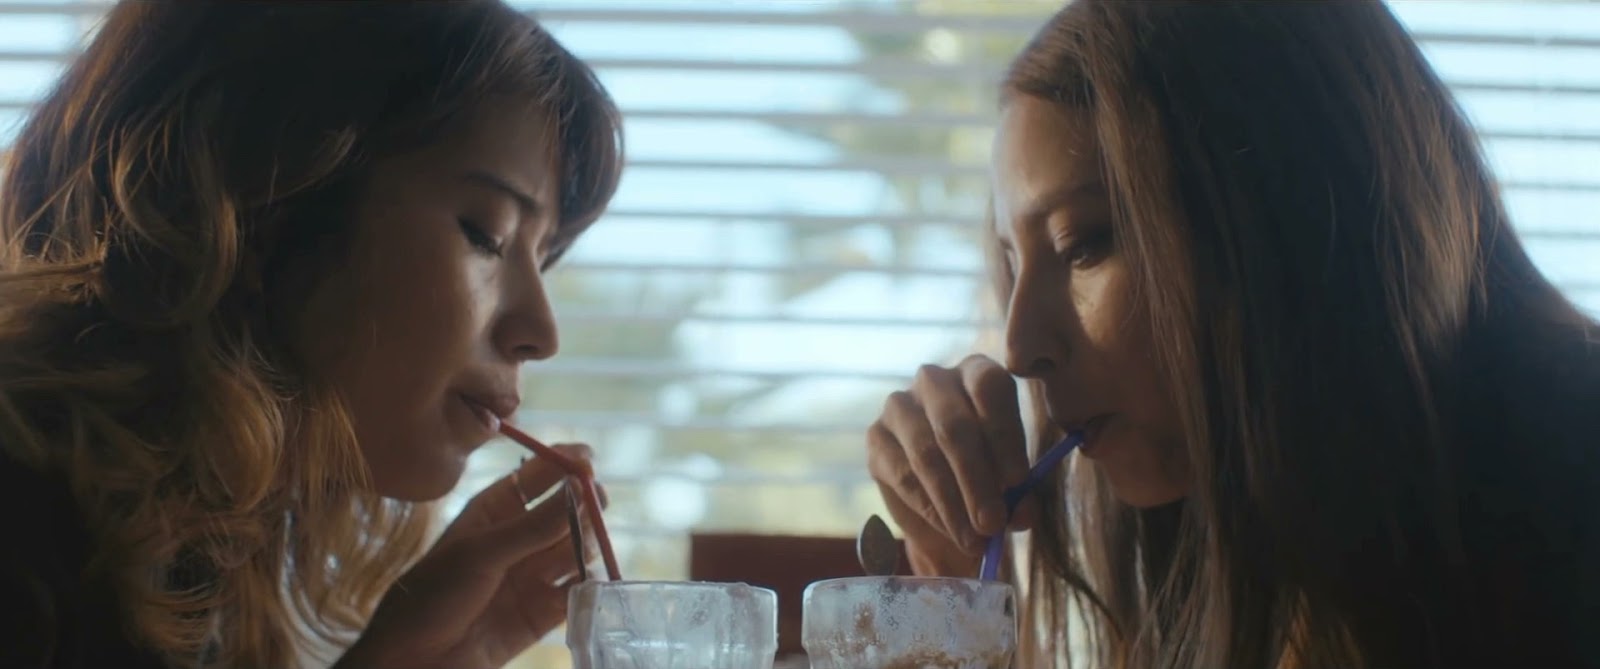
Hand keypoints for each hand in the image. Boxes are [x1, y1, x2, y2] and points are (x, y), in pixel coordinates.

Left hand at [337, 444, 597, 668]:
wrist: (413, 660)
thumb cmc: (433, 596)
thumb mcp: (481, 553)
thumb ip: (534, 526)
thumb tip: (581, 487)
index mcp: (495, 511)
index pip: (538, 476)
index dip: (565, 464)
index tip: (590, 460)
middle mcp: (518, 539)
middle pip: (565, 512)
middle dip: (583, 507)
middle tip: (597, 505)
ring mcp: (532, 576)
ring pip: (575, 550)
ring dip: (585, 546)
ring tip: (580, 552)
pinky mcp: (542, 613)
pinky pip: (576, 593)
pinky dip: (587, 587)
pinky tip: (588, 585)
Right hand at [867, 355, 1030, 576]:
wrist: (945, 498)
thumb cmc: (990, 475)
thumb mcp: (1014, 481)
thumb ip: (1020, 492)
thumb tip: (1021, 513)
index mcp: (977, 371)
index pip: (989, 389)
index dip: (1004, 435)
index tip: (1019, 482)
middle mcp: (934, 380)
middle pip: (954, 426)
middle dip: (976, 481)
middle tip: (993, 523)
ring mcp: (899, 406)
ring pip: (926, 454)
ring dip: (952, 503)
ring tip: (975, 540)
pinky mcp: (875, 437)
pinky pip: (901, 474)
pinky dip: (929, 509)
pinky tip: (950, 530)